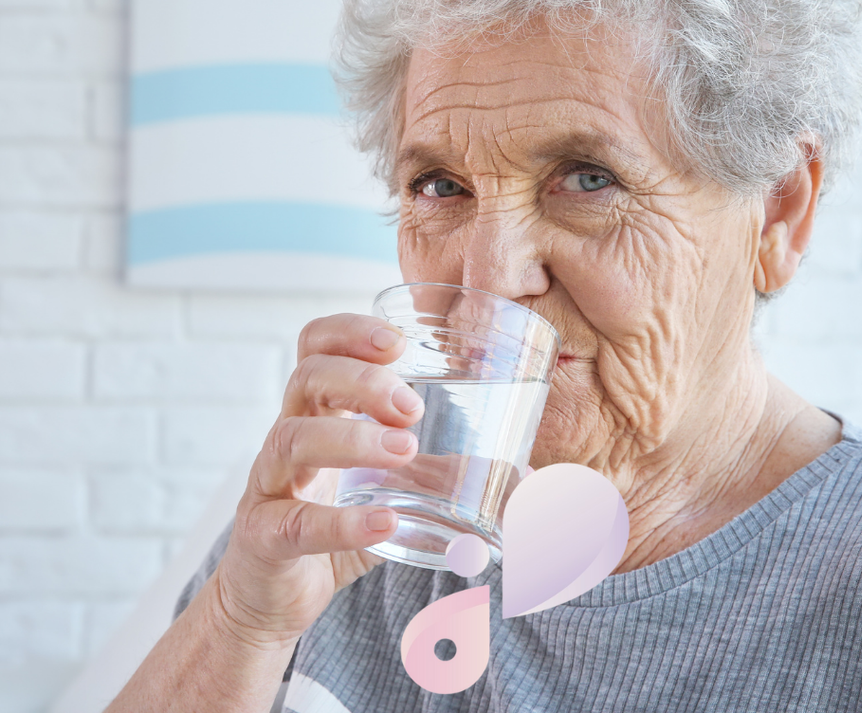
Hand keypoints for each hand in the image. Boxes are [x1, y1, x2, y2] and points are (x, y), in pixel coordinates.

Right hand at [209, 313, 422, 647]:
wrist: (274, 600)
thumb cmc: (334, 524)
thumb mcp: (395, 489)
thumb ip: (448, 476)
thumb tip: (529, 476)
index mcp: (318, 411)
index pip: (318, 345)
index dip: (351, 330)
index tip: (398, 341)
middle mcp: (288, 435)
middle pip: (307, 377)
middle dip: (363, 380)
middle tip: (412, 407)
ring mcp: (269, 485)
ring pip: (292, 438)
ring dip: (352, 438)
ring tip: (405, 450)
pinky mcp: (263, 539)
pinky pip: (293, 522)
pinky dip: (341, 522)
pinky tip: (384, 523)